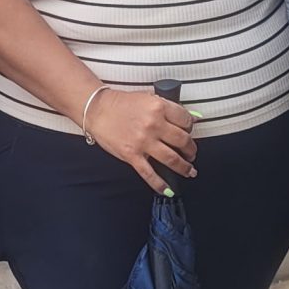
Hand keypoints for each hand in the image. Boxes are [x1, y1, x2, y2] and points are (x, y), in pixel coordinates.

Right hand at [83, 88, 199, 194]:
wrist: (97, 110)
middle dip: (191, 150)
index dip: (191, 128)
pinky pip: (150, 174)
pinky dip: (160, 184)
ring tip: (188, 170)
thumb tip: (192, 119)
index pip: (185, 121)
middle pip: (183, 141)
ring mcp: (143, 142)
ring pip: (172, 159)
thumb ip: (168, 108)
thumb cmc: (120, 104)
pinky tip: (168, 190)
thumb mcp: (148, 98)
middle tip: (191, 154)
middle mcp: (154, 125)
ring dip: (184, 167)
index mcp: (159, 107)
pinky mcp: (132, 155)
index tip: (190, 133)